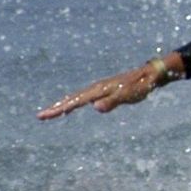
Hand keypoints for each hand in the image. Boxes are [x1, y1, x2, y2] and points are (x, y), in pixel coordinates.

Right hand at [38, 56, 179, 119]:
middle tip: (40, 116)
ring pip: (76, 96)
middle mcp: (96, 87)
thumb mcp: (129, 95)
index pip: (76, 101)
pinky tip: (70, 107)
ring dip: (63, 104)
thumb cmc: (141, 86)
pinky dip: (73, 102)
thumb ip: (113, 102)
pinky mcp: (104, 89)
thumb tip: (95, 108)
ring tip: (50, 113)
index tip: (45, 115)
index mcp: (99, 89)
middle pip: (72, 98)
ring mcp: (99, 87)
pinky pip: (84, 96)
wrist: (151, 74)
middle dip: (56, 107)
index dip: (60, 108)